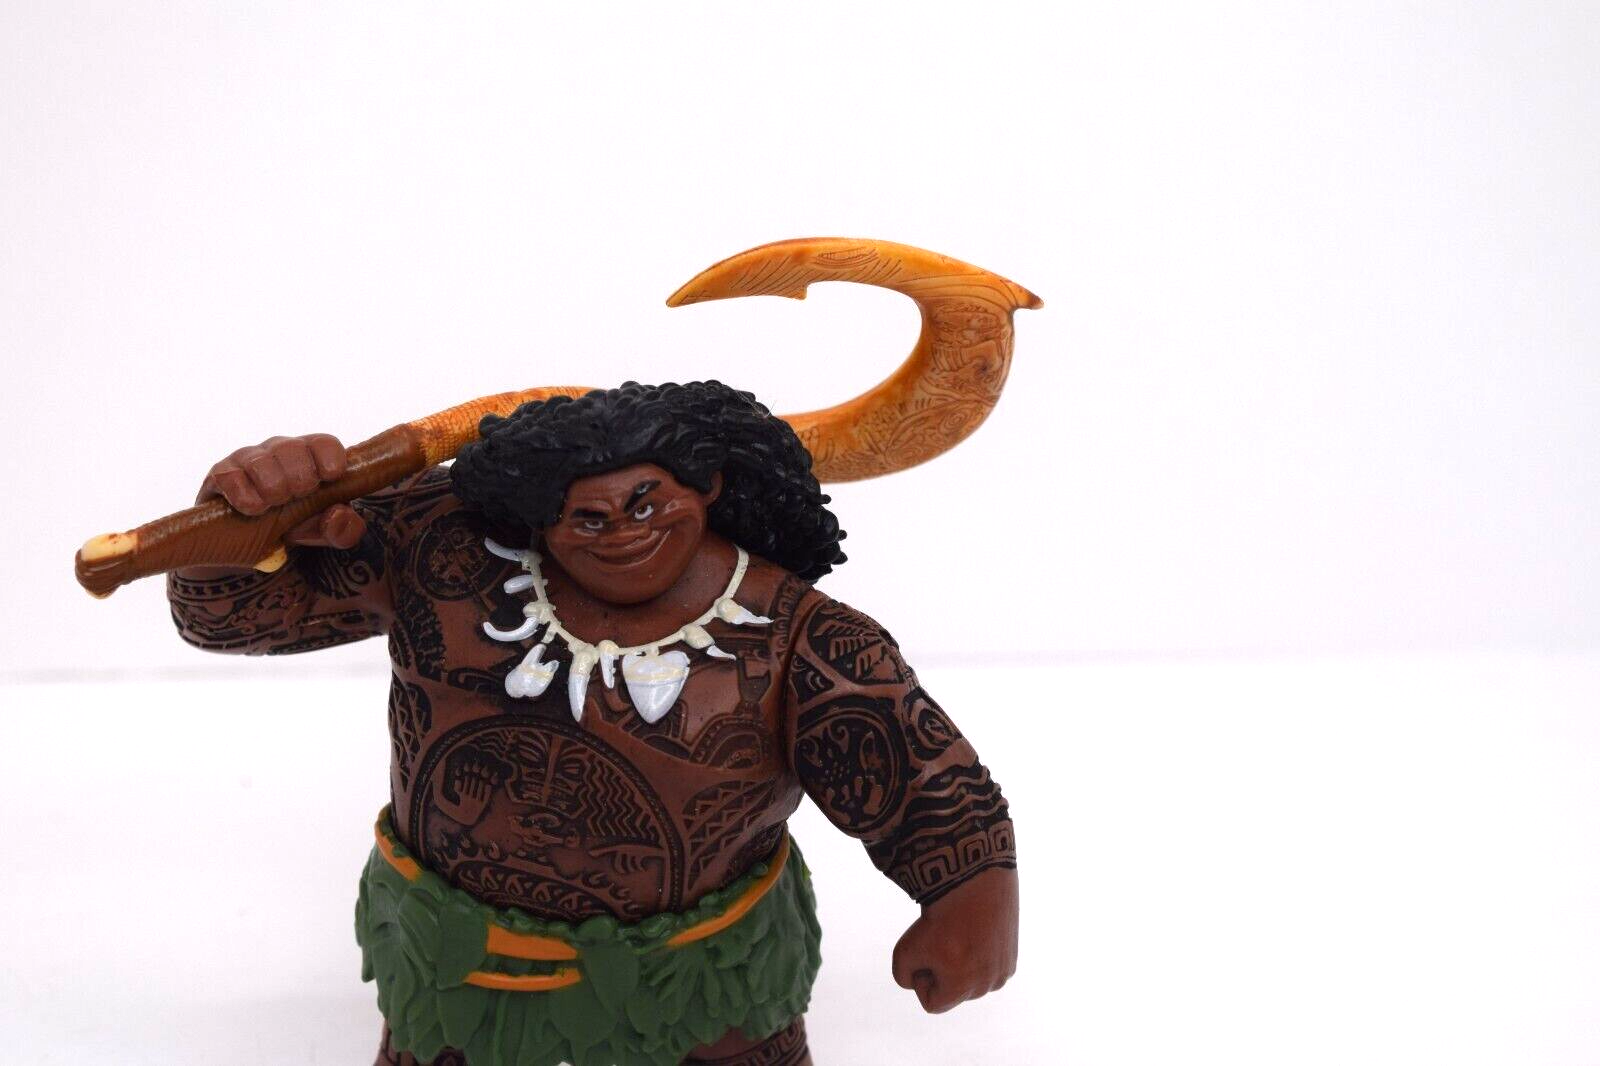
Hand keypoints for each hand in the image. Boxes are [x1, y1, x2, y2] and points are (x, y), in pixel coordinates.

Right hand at [198, 434, 364, 548]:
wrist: (249, 544)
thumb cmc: (295, 526)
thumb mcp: (326, 533)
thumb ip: (345, 529)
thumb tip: (339, 515)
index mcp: (311, 458)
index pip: (324, 443)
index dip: (330, 458)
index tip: (331, 478)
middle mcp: (279, 451)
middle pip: (292, 449)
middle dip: (300, 479)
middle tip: (297, 497)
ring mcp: (248, 460)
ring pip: (261, 462)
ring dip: (273, 488)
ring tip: (273, 505)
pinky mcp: (220, 474)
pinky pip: (229, 476)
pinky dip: (244, 496)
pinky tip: (252, 509)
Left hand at [891, 865, 1018, 1012]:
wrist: (973, 879)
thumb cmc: (937, 918)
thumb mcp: (903, 951)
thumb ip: (903, 977)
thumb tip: (918, 981)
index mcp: (963, 988)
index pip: (932, 1003)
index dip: (921, 978)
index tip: (925, 951)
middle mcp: (988, 985)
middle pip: (954, 991)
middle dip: (943, 970)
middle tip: (943, 938)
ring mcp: (1003, 970)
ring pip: (971, 978)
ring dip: (962, 962)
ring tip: (961, 934)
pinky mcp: (1012, 955)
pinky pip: (987, 965)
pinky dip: (978, 952)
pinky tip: (975, 930)